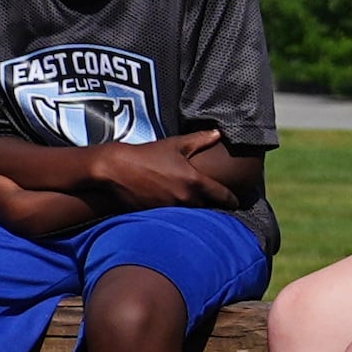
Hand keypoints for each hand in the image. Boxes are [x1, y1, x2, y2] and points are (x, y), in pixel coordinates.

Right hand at [86, 133, 232, 212]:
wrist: (115, 169)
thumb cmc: (146, 155)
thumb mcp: (174, 145)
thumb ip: (200, 140)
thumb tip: (218, 133)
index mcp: (195, 182)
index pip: (224, 197)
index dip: (233, 200)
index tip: (235, 201)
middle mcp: (186, 198)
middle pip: (209, 208)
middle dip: (213, 206)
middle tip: (214, 202)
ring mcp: (171, 209)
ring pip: (192, 214)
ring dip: (195, 210)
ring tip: (194, 204)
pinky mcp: (157, 215)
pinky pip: (174, 217)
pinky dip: (178, 213)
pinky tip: (175, 207)